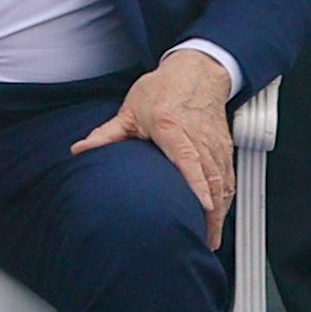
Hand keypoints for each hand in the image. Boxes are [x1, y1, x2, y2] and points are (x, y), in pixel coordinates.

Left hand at [77, 45, 235, 242]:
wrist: (196, 72)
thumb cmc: (164, 89)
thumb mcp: (131, 109)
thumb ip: (107, 134)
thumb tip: (81, 149)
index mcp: (173, 128)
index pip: (189, 159)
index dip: (198, 184)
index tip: (203, 206)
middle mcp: (199, 138)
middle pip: (211, 178)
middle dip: (211, 212)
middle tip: (204, 239)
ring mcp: (216, 144)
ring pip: (223, 181)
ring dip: (220, 211)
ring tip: (211, 236)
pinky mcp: (225, 148)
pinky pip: (229, 177)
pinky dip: (226, 199)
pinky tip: (219, 216)